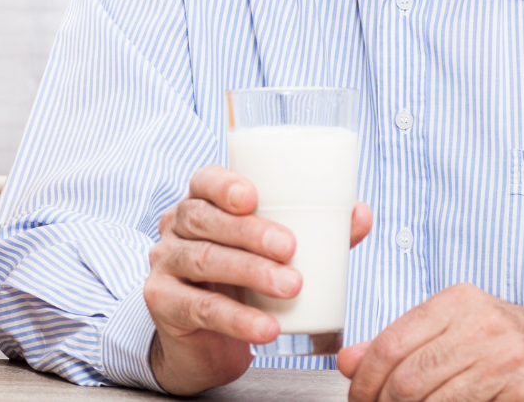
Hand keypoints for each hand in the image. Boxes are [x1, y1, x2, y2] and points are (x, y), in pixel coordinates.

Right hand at [144, 165, 372, 395]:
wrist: (203, 341)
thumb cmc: (241, 283)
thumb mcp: (269, 254)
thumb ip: (314, 233)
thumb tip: (360, 213)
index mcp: (201, 204)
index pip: (203, 180)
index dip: (224, 184)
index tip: (252, 197)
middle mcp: (176, 228)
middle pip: (205, 219)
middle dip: (250, 232)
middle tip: (290, 249)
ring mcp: (165, 265)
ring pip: (204, 260)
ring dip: (251, 273)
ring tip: (292, 287)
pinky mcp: (164, 303)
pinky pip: (200, 308)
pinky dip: (237, 318)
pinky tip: (266, 327)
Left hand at [337, 283, 523, 401]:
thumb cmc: (513, 345)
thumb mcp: (458, 329)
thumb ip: (401, 342)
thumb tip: (346, 361)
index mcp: (459, 302)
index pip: (391, 344)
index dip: (365, 381)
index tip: (358, 398)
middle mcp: (484, 326)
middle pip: (408, 379)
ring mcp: (509, 360)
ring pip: (433, 401)